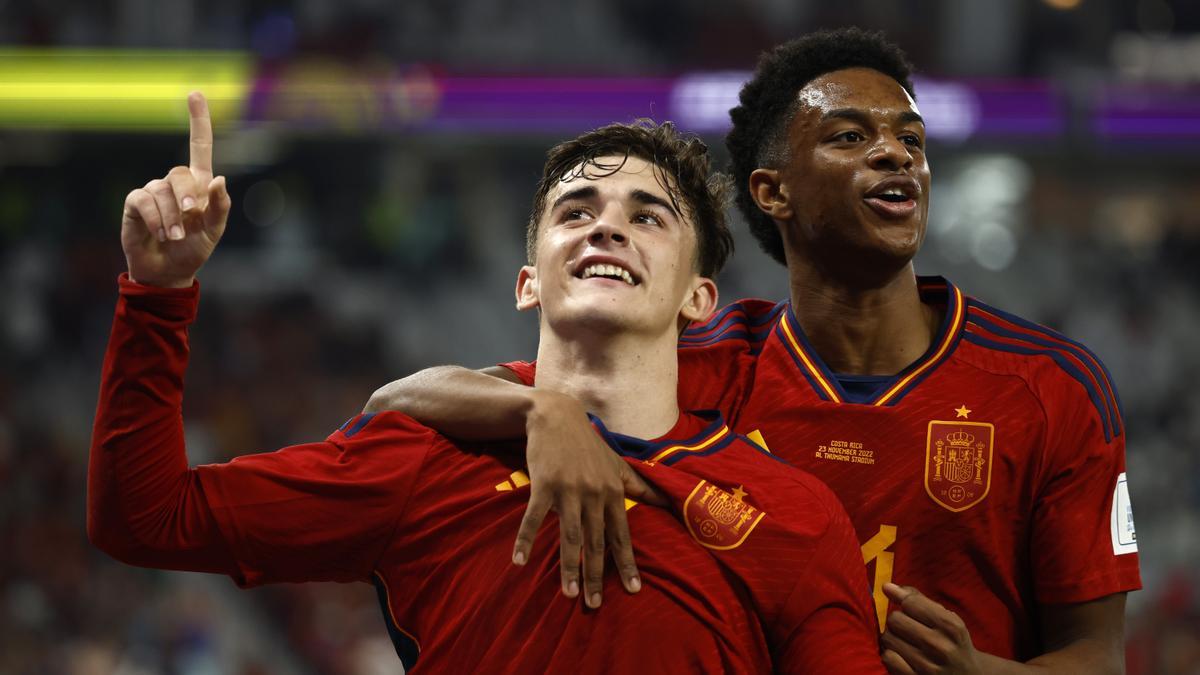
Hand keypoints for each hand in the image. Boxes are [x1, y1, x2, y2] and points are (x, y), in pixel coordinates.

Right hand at [121, 92, 230, 287]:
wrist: (169, 271)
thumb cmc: (194, 249)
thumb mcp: (214, 231)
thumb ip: (220, 207)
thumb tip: (219, 179)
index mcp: (199, 185)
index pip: (199, 146)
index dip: (198, 121)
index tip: (195, 93)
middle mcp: (175, 183)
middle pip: (181, 173)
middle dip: (188, 196)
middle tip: (192, 218)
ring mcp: (154, 191)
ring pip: (162, 190)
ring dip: (171, 217)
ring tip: (174, 237)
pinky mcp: (136, 203)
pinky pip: (144, 201)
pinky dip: (156, 219)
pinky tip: (160, 233)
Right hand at [512, 390, 667, 608]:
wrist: (557, 415)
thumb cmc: (588, 445)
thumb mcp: (617, 464)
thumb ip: (641, 485)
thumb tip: (667, 501)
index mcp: (612, 492)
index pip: (622, 534)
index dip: (627, 563)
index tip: (634, 589)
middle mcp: (593, 493)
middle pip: (596, 541)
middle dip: (597, 574)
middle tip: (595, 603)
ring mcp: (568, 490)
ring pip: (569, 535)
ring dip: (569, 565)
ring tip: (569, 593)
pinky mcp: (543, 484)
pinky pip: (534, 517)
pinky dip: (526, 539)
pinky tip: (519, 561)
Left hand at [881, 583, 982, 674]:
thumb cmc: (953, 642)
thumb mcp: (947, 619)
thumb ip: (918, 600)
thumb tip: (887, 587)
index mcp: (951, 626)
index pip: (910, 603)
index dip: (903, 601)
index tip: (906, 607)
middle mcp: (941, 646)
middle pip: (895, 619)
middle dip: (897, 620)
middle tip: (906, 628)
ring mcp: (928, 667)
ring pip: (888, 638)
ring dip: (891, 637)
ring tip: (904, 641)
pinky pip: (888, 659)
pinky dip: (890, 654)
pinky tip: (900, 655)